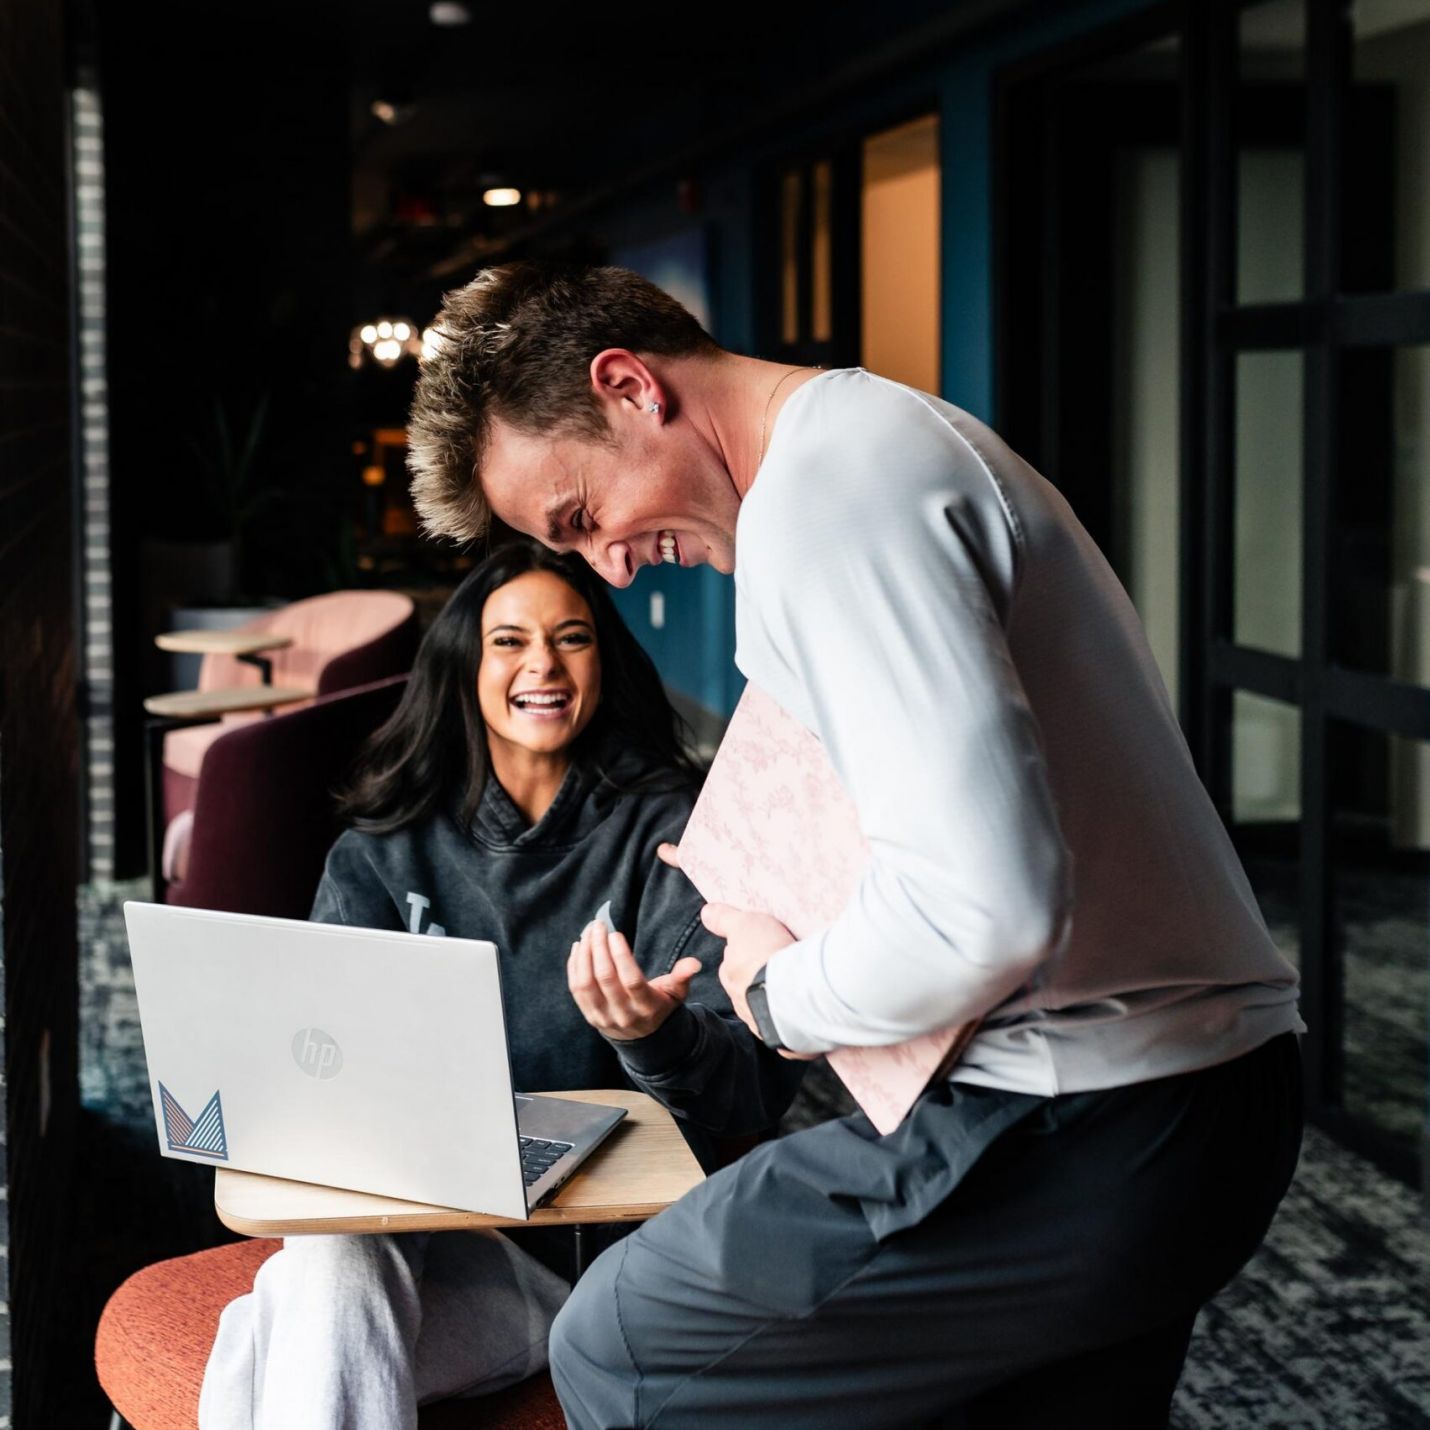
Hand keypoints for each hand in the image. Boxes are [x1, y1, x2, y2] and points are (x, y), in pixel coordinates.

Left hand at [567, 917, 700, 1041]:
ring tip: (588, 933)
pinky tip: (579, 947)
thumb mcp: (676, 993)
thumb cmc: (660, 1005)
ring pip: (586, 983)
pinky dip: (574, 966)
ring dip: (585, 955)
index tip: (615, 933)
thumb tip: (694, 963)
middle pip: (605, 978)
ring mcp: (603, 1016)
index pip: (631, 980)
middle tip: (598, 925)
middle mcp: (623, 1013)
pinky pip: (576, 990)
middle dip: (599, 948)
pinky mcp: (589, 1016)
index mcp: (646, 1006)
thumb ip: (683, 977)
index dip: (620, 956)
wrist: (643, 1038)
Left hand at [699, 902, 797, 1041]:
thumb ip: (724, 919)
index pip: (732, 964)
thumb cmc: (767, 954)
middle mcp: (740, 1001)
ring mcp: (761, 1021)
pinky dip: (792, 1015)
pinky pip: (785, 1025)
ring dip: (776, 996)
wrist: (794, 992)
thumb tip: (705, 913)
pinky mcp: (782, 1038)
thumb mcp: (744, 924)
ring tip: (797, 985)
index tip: (763, 949)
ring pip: (765, 1005)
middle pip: (747, 986)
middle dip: (759, 978)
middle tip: (780, 966)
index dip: (746, 955)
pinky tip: (804, 1006)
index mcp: (729, 976)